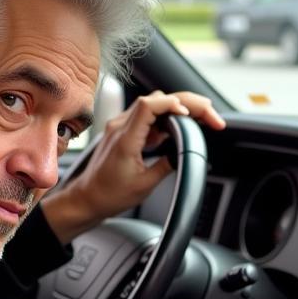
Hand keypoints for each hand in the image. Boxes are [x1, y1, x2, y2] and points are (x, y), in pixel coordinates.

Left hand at [41, 91, 224, 243]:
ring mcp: (121, 126)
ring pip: (154, 106)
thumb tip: (184, 154)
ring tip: (200, 118)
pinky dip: (166, 118)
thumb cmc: (110, 195)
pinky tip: (179, 128)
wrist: (88, 198)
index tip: (191, 114)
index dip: (174, 104)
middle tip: (209, 112)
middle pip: (157, 100)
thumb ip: (166, 165)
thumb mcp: (144, 184)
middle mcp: (121, 126)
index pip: (149, 105)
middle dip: (187, 103)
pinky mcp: (123, 131)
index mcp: (125, 138)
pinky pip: (147, 116)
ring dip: (178, 108)